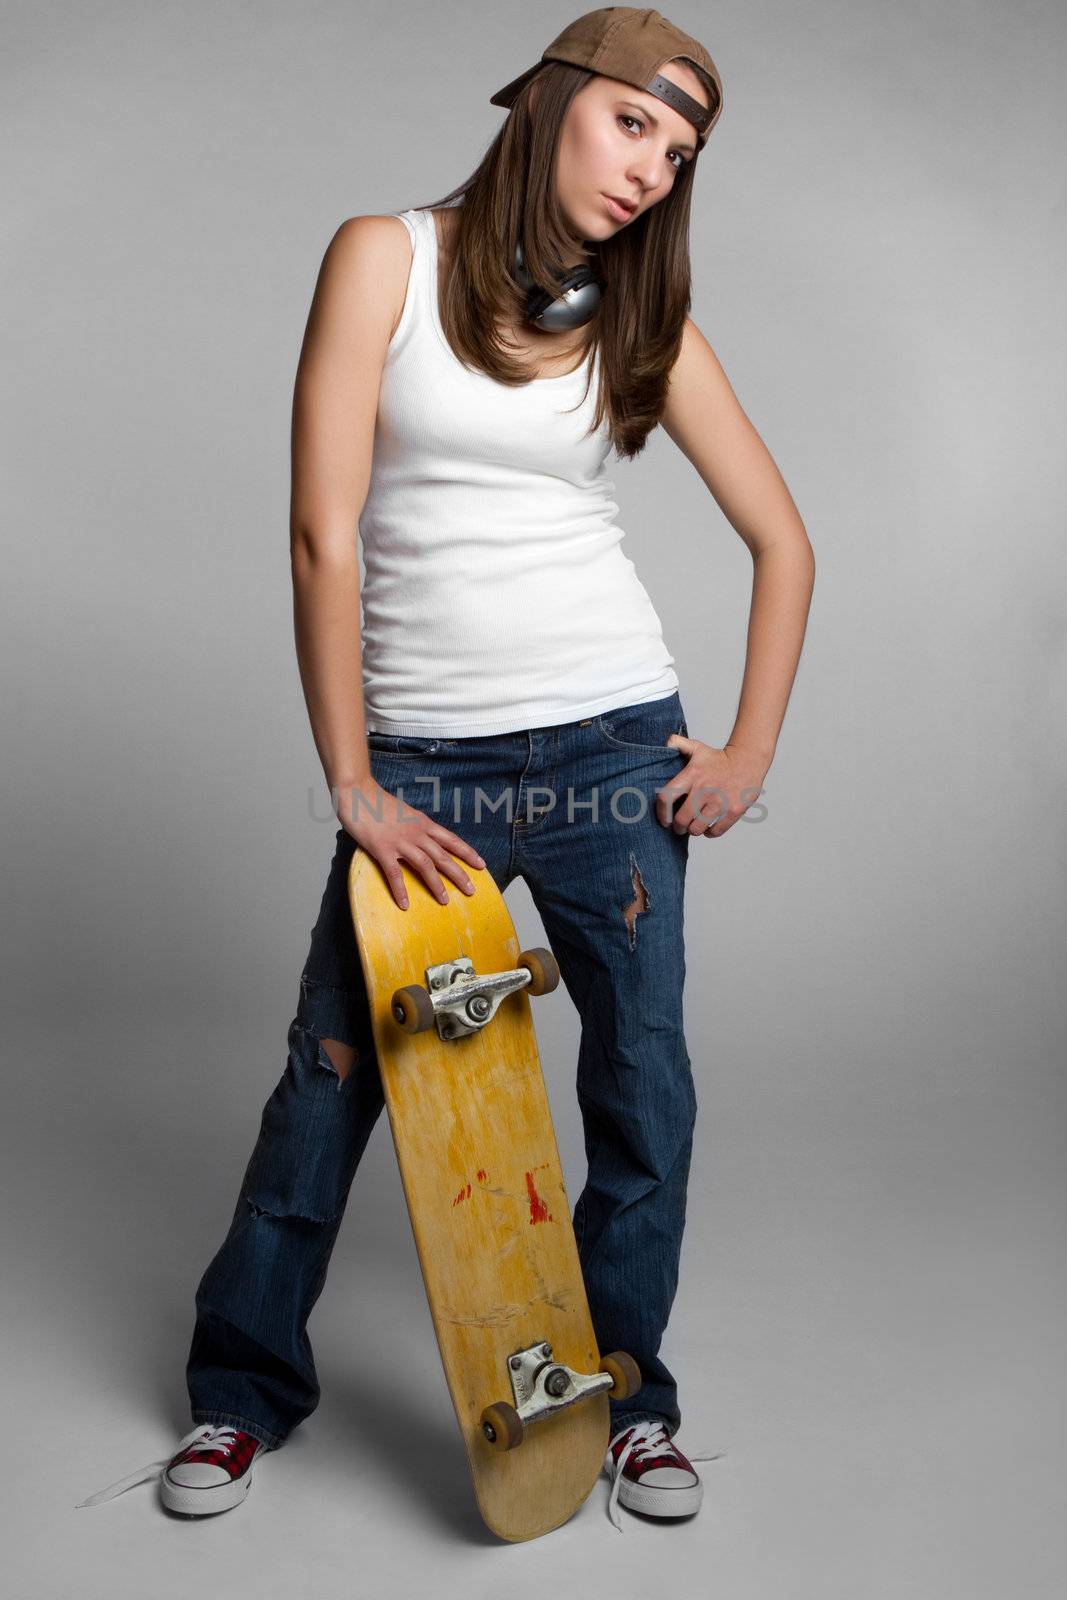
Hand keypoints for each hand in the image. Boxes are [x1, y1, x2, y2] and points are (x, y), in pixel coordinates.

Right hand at [335, 775, 485, 909]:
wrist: (358, 792)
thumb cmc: (379, 803)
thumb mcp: (406, 813)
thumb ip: (416, 827)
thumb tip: (424, 840)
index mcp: (423, 823)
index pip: (451, 840)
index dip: (467, 853)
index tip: (481, 865)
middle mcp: (416, 833)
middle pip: (443, 856)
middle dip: (459, 874)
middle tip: (471, 890)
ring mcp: (400, 841)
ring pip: (425, 865)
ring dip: (436, 884)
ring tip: (444, 901)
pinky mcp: (382, 849)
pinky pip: (394, 873)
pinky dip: (400, 890)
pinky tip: (404, 904)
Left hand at [656, 736, 769, 837]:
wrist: (748, 760)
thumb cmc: (719, 758)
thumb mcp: (697, 747)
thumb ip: (678, 744)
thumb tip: (666, 743)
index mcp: (691, 775)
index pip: (666, 797)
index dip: (661, 813)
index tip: (664, 820)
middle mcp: (704, 789)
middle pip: (681, 819)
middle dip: (678, 827)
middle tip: (679, 828)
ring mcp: (719, 801)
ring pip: (697, 828)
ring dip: (693, 830)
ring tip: (694, 827)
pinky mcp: (733, 810)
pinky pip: (715, 831)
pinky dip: (709, 833)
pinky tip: (708, 829)